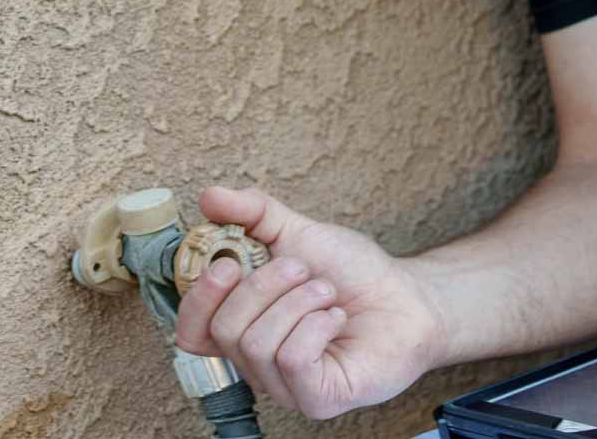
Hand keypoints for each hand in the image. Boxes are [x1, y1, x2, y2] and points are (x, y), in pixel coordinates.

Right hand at [173, 187, 446, 418]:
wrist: (405, 295)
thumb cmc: (350, 272)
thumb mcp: (297, 232)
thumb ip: (251, 213)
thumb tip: (208, 197)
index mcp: (243, 327)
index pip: (191, 330)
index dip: (200, 297)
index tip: (228, 263)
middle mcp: (257, 363)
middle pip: (224, 329)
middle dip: (265, 286)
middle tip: (302, 269)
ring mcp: (286, 387)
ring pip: (257, 344)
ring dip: (299, 302)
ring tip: (327, 292)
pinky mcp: (316, 399)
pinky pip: (292, 360)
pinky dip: (317, 325)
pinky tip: (337, 317)